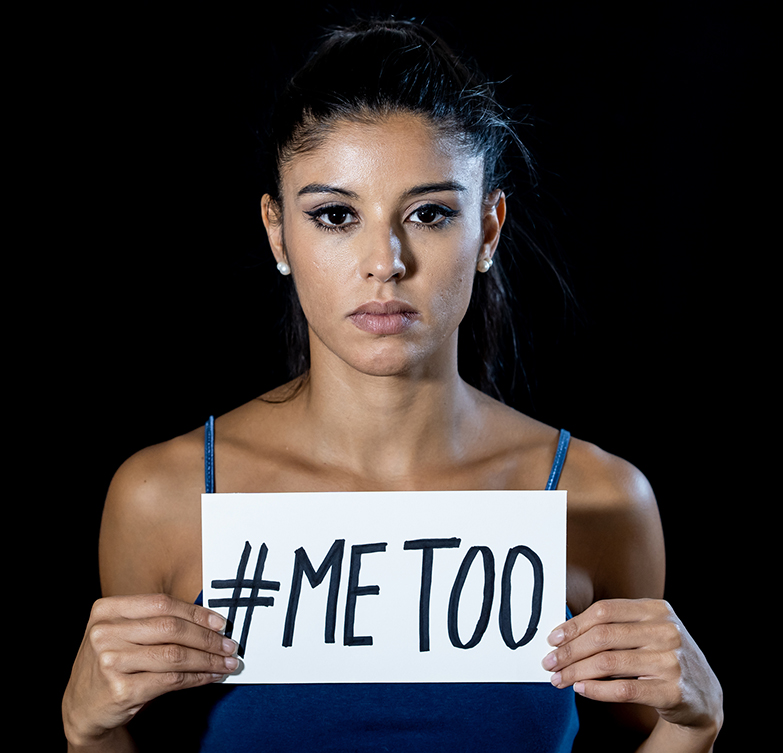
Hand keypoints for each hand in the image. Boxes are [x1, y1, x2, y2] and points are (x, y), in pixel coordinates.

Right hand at [63, 594, 238, 746]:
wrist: (82, 706)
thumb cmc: (112, 661)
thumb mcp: (122, 632)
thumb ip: (155, 620)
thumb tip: (209, 620)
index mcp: (106, 609)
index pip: (162, 604)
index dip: (196, 612)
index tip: (220, 622)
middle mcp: (105, 633)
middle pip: (171, 628)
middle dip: (207, 637)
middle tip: (229, 645)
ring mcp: (110, 662)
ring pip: (174, 655)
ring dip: (208, 659)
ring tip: (227, 662)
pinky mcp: (121, 690)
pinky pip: (171, 680)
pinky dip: (197, 678)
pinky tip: (211, 676)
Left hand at [542, 599, 721, 734]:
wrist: (704, 696)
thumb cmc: (663, 657)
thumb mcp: (647, 631)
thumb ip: (615, 625)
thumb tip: (564, 632)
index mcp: (656, 609)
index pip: (604, 611)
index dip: (574, 624)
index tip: (553, 638)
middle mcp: (666, 630)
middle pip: (602, 636)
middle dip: (569, 650)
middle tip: (549, 662)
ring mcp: (671, 660)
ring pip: (609, 663)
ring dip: (576, 672)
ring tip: (559, 679)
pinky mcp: (673, 691)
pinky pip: (624, 690)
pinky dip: (597, 690)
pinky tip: (582, 689)